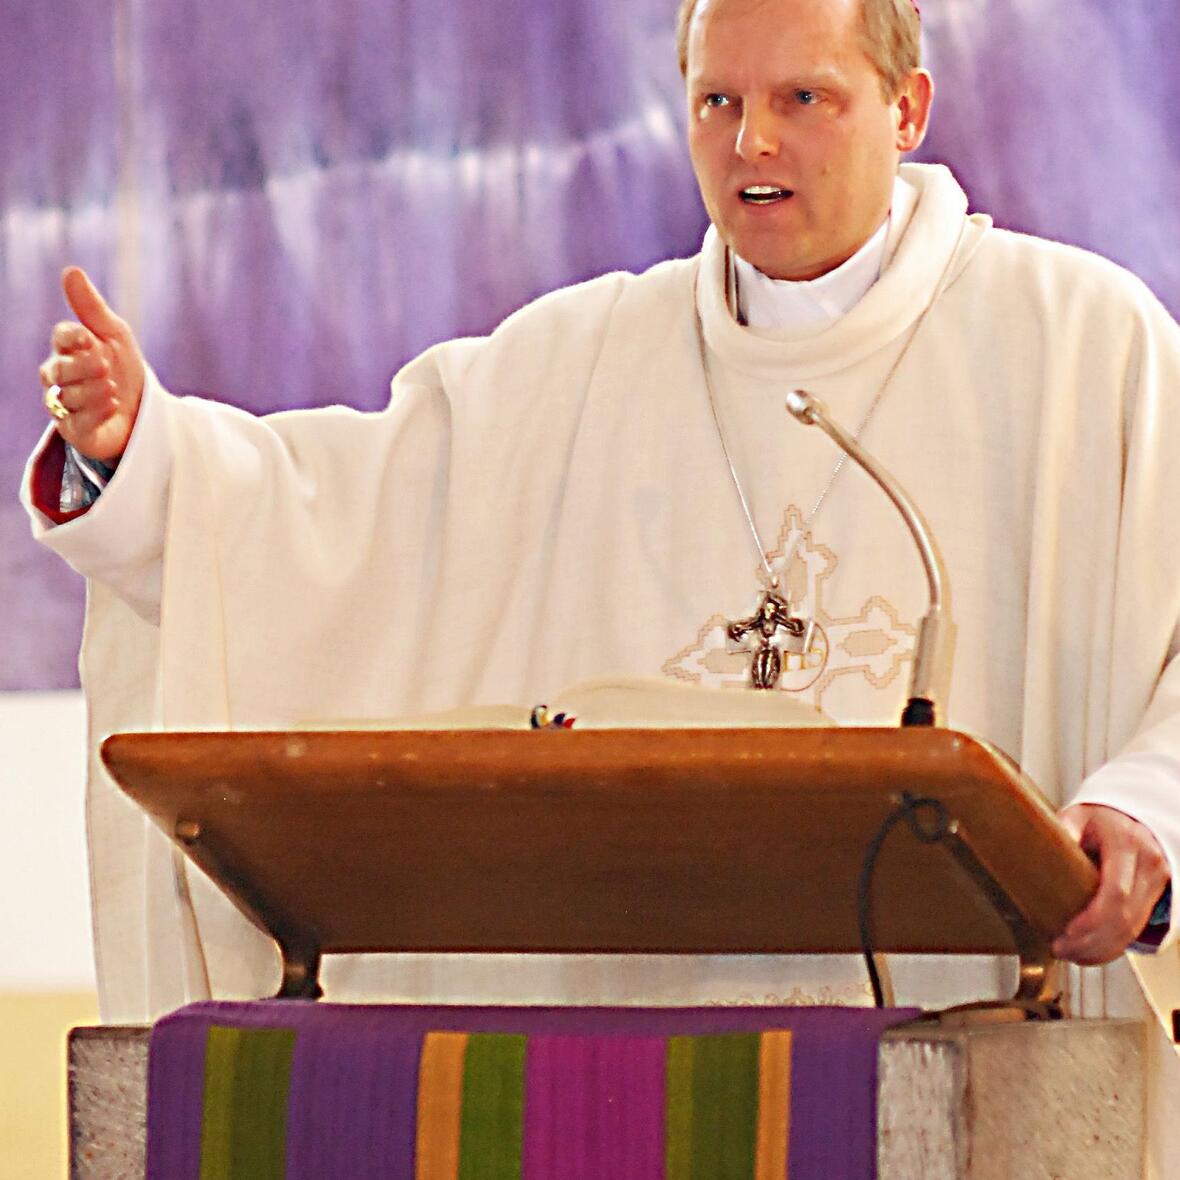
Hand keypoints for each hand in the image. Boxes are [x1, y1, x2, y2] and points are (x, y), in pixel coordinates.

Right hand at [38, 267, 145, 461]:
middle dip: (82, 366)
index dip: (72, 337)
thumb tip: (71, 271)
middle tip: (104, 364)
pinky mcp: (76, 431)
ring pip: (67, 396)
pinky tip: (113, 402)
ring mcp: (65, 405)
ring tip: (113, 387)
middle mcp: (60, 378)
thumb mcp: (115, 335)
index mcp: (68, 350)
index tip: (89, 337)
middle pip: (57, 369)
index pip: (61, 338)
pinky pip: (78, 421)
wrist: (145, 411)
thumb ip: (91, 307)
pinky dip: (96, 410)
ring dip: (93, 389)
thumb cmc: (125, 369)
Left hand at [1052, 803, 1169, 964]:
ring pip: (1133, 928)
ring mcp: (1157, 881)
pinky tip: (1089, 953)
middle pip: (1124, 916)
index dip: (1092, 919)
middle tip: (1060, 950)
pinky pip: (1136, 928)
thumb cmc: (1096, 816)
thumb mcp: (1077, 816)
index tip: (1066, 932)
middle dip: (1092, 941)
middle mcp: (1149, 863)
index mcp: (1127, 843)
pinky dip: (1113, 945)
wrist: (1128, 815)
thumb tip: (1040, 848)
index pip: (1115, 892)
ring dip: (1101, 949)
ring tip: (1070, 955)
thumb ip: (1064, 831)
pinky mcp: (1156, 894)